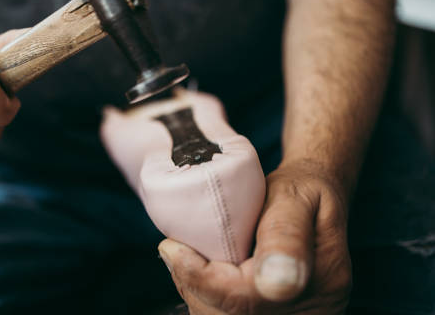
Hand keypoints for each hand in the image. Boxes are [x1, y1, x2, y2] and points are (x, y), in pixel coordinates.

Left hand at [158, 160, 351, 313]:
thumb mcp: (296, 198)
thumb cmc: (303, 191)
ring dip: (199, 292)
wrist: (314, 198)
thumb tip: (276, 281)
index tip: (173, 247)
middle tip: (177, 249)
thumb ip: (286, 236)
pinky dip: (207, 298)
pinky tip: (204, 273)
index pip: (244, 298)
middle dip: (195, 285)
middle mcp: (312, 311)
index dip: (199, 277)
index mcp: (321, 282)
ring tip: (189, 257)